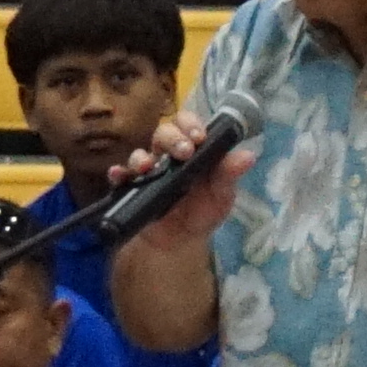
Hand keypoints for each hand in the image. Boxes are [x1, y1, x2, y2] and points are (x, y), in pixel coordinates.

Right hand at [109, 123, 245, 248]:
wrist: (180, 242)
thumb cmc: (202, 212)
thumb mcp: (222, 195)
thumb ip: (230, 175)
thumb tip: (249, 156)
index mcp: (191, 150)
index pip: (187, 124)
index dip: (190, 124)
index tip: (198, 136)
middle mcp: (167, 156)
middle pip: (163, 133)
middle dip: (172, 138)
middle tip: (184, 153)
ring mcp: (148, 171)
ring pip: (140, 153)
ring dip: (141, 156)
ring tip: (147, 167)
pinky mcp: (132, 188)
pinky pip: (120, 176)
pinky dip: (118, 173)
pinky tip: (120, 176)